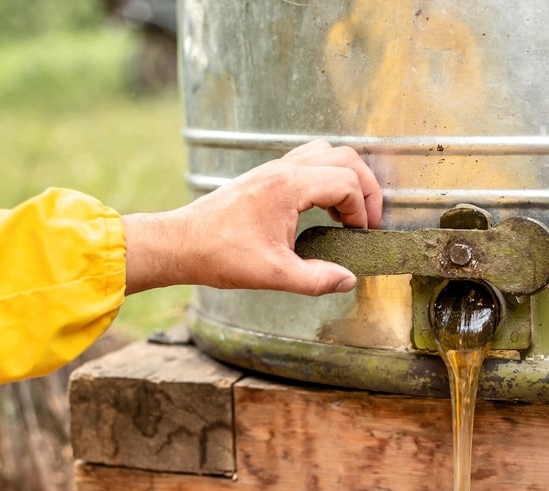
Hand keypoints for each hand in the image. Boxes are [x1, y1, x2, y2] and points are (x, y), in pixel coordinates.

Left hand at [123, 141, 382, 295]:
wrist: (180, 243)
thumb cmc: (219, 255)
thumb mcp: (273, 275)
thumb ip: (316, 279)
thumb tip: (348, 280)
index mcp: (288, 186)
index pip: (346, 182)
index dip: (362, 210)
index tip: (360, 235)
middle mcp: (283, 168)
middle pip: (345, 157)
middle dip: (366, 187)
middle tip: (368, 219)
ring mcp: (274, 168)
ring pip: (328, 152)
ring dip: (347, 177)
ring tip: (348, 212)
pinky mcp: (266, 175)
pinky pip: (310, 160)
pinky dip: (328, 177)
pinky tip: (324, 207)